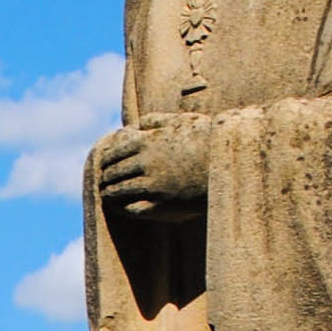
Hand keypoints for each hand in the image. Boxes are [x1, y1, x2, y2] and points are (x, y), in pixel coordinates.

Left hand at [94, 120, 209, 219]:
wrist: (228, 162)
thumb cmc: (206, 138)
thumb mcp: (180, 121)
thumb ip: (154, 121)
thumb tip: (136, 125)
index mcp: (147, 141)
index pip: (114, 152)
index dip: (106, 160)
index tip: (103, 164)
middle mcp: (146, 163)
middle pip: (113, 172)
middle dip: (106, 177)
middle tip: (103, 181)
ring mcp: (153, 185)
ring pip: (119, 191)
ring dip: (110, 193)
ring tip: (107, 195)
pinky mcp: (163, 204)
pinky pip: (134, 209)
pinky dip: (123, 208)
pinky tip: (121, 208)